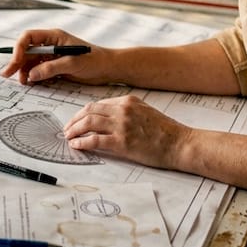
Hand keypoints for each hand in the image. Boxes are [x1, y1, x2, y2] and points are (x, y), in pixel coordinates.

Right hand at [0, 29, 108, 84]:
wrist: (108, 69)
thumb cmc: (94, 60)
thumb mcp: (72, 63)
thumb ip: (51, 68)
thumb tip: (31, 75)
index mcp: (54, 36)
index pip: (29, 37)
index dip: (19, 48)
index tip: (16, 61)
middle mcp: (51, 45)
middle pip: (27, 50)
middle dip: (17, 61)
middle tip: (7, 74)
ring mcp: (52, 56)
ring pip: (31, 62)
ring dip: (25, 71)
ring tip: (23, 82)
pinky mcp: (55, 67)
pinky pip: (39, 70)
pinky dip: (33, 76)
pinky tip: (32, 83)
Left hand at [63, 95, 188, 168]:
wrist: (180, 143)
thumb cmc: (165, 131)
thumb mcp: (145, 112)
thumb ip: (127, 111)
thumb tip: (108, 119)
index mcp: (128, 101)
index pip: (98, 104)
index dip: (83, 113)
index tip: (76, 120)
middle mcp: (123, 110)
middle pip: (89, 111)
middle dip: (74, 120)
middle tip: (67, 129)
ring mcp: (122, 125)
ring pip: (89, 123)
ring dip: (74, 130)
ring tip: (68, 137)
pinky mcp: (123, 142)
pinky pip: (95, 140)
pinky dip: (82, 142)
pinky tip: (77, 145)